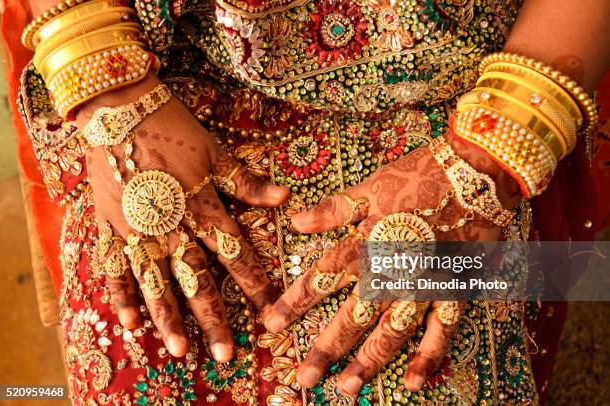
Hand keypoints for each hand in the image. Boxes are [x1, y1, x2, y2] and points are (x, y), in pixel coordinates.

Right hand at [78, 75, 289, 359]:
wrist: (118, 109)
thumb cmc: (172, 127)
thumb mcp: (215, 150)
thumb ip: (246, 181)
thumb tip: (284, 199)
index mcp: (201, 205)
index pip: (234, 253)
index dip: (253, 284)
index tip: (267, 312)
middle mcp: (171, 225)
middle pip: (196, 279)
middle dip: (213, 317)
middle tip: (226, 353)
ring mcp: (137, 229)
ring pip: (156, 282)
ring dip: (170, 318)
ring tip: (181, 349)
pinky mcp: (111, 226)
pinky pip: (116, 267)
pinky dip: (122, 295)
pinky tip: (130, 324)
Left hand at [262, 139, 519, 395]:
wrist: (476, 173)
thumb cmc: (419, 175)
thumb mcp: (370, 186)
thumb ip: (334, 210)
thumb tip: (295, 222)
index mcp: (365, 244)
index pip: (321, 279)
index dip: (294, 303)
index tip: (271, 326)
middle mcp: (391, 271)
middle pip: (352, 317)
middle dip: (326, 348)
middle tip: (304, 378)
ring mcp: (423, 285)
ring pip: (391, 332)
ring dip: (368, 362)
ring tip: (346, 389)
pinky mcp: (454, 290)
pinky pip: (442, 330)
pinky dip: (429, 357)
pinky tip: (412, 383)